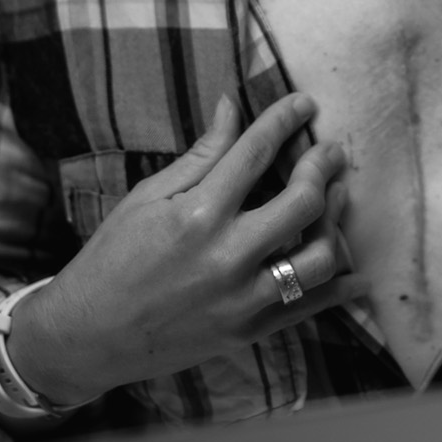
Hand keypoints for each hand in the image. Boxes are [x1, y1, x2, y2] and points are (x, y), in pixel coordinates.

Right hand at [7, 92, 365, 405]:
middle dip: (325, 165)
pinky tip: (356, 269)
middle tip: (331, 150)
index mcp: (197, 214)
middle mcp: (227, 257)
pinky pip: (311, 308)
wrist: (86, 337)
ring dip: (336, 222)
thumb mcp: (148, 197)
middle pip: (303, 202)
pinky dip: (340, 288)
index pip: (257, 151)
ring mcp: (242, 299)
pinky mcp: (249, 332)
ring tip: (335, 199)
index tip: (305, 103)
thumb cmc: (112, 259)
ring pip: (320, 258)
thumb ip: (201, 154)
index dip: (287, 118)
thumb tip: (232, 105)